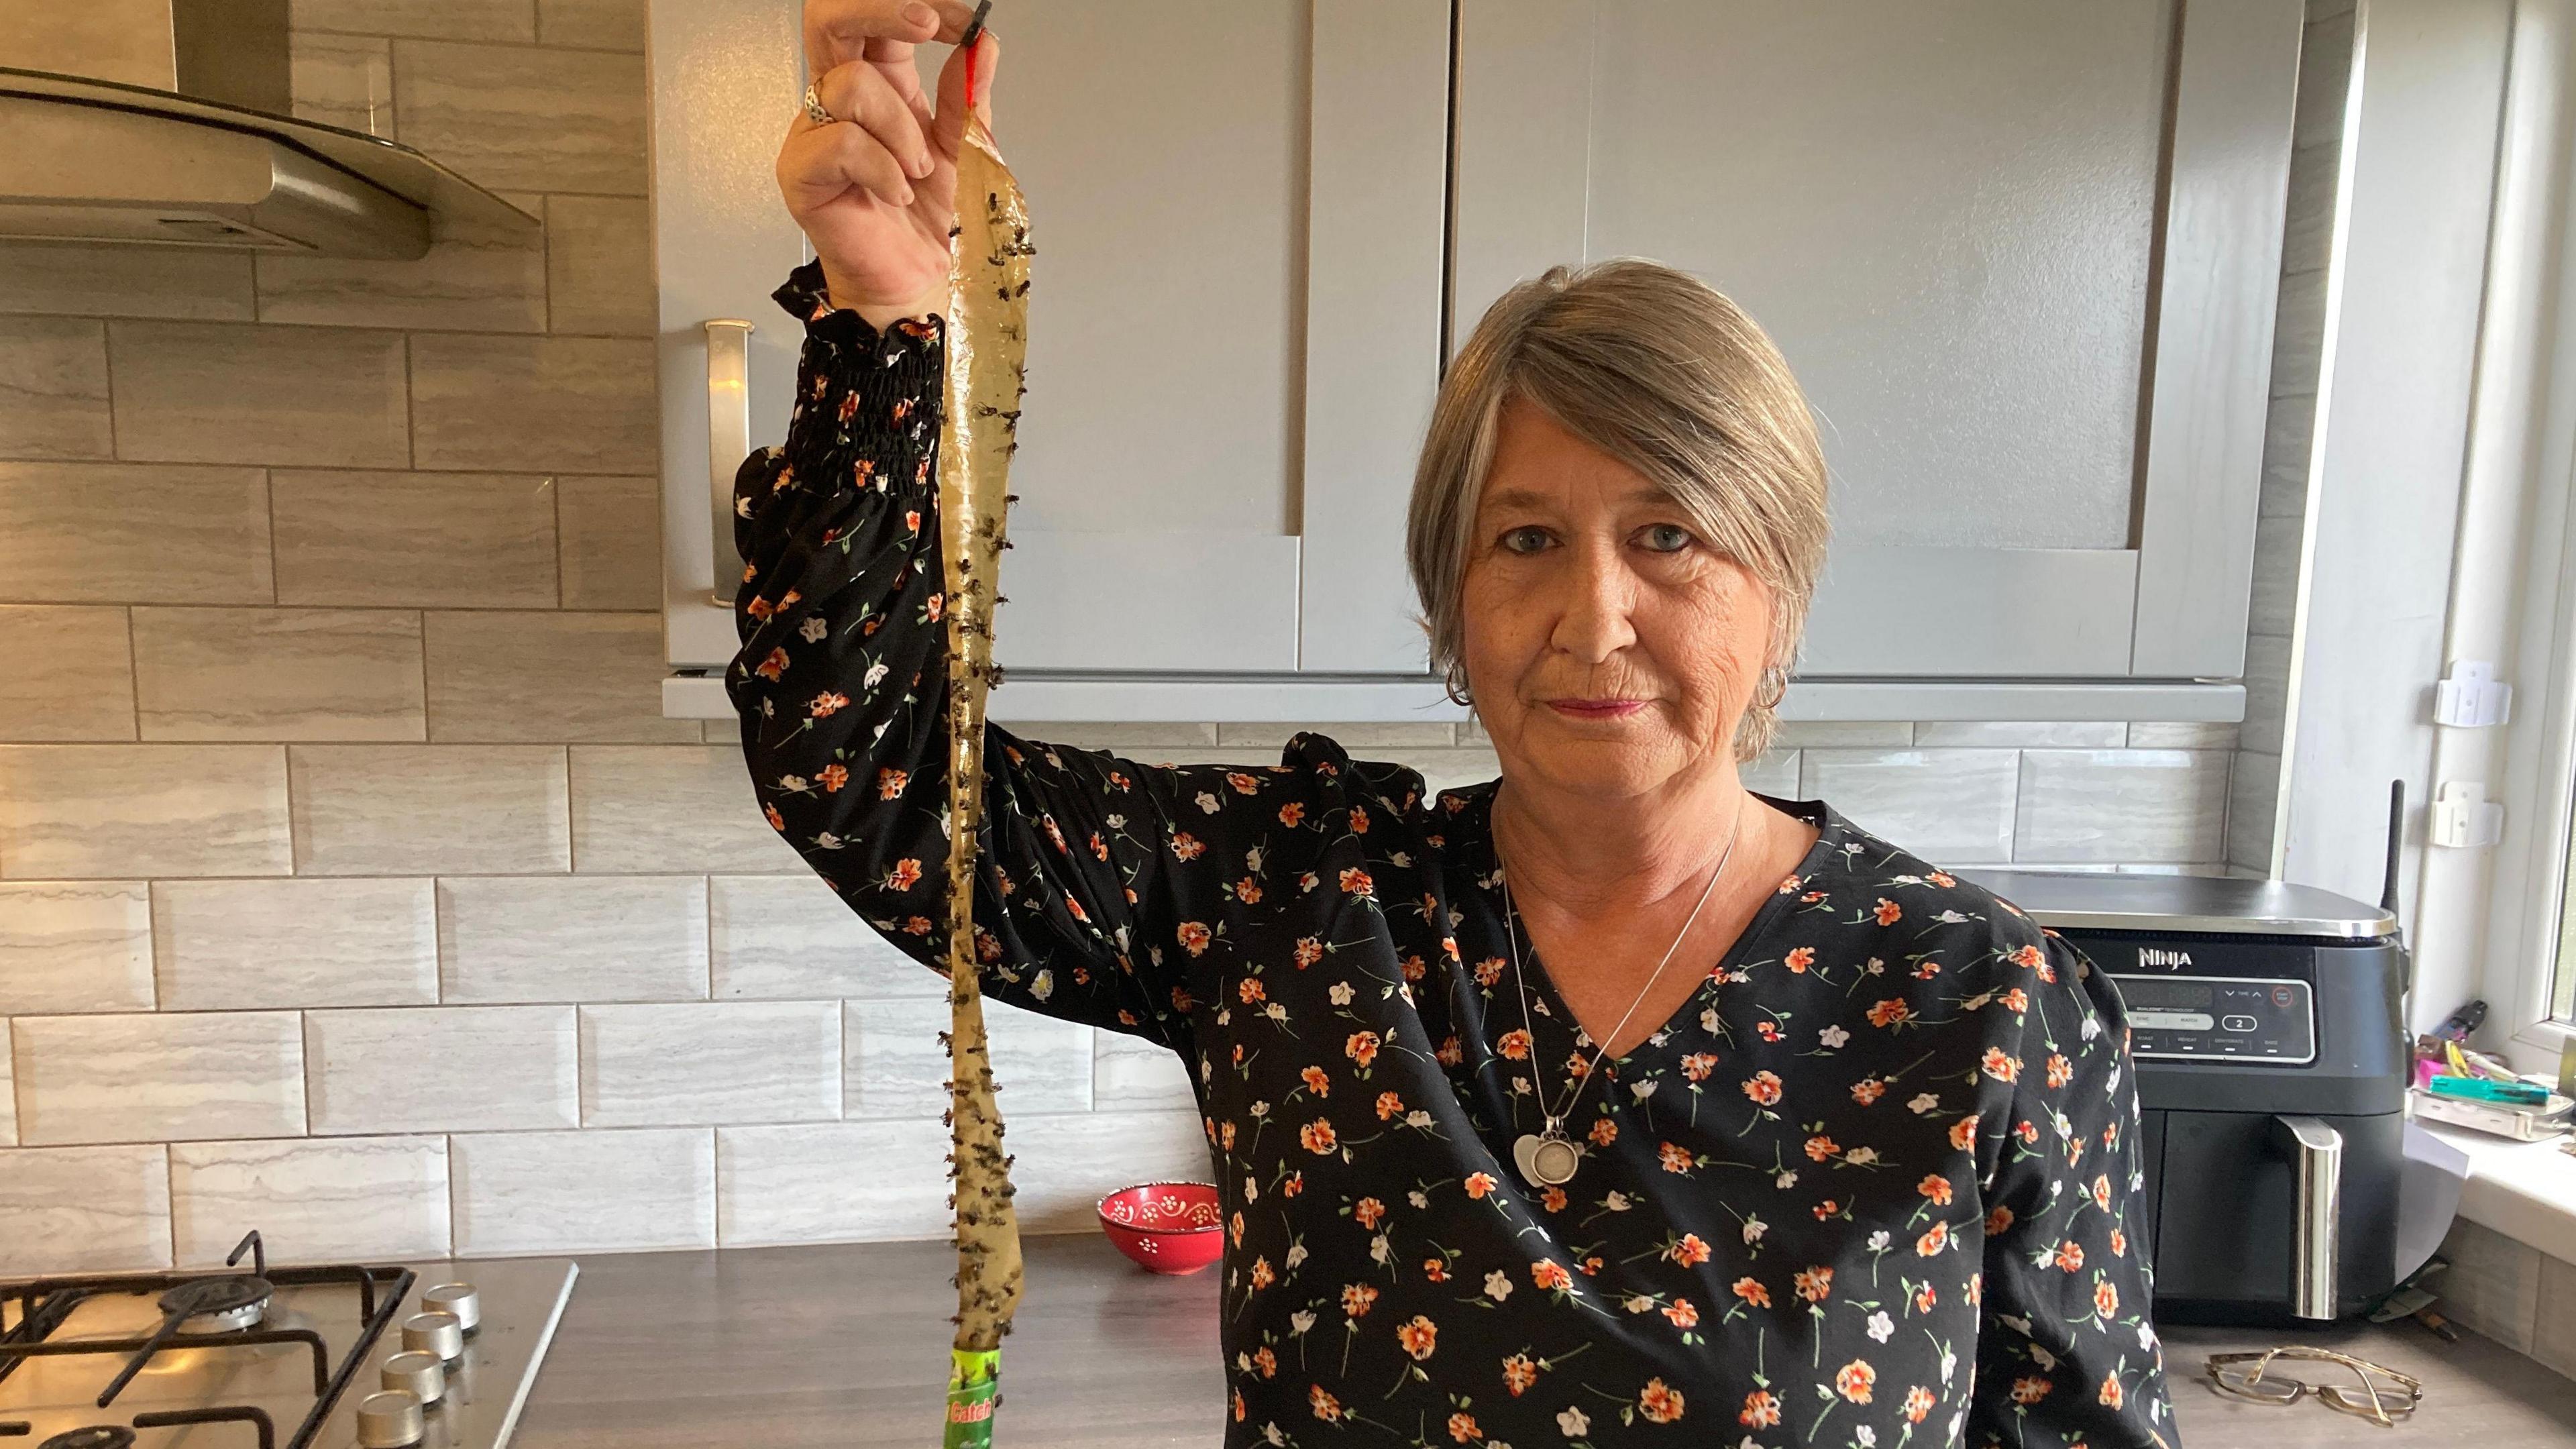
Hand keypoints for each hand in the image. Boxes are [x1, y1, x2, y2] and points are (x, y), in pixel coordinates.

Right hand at [776, 0, 997, 327]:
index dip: (918, 7)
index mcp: (881, 82)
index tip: (966, 21)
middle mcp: (841, 99)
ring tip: (917, 170)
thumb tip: (983, 43)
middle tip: (928, 24)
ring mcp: (815, 132)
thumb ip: (968, 95)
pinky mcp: (801, 172)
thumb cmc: (932, 218)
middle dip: (882, 10)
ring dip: (901, 129)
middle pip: (830, 19)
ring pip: (851, 85)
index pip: (879, 19)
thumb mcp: (965, 148)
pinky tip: (896, 192)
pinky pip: (841, 143)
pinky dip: (883, 169)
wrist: (918, 279)